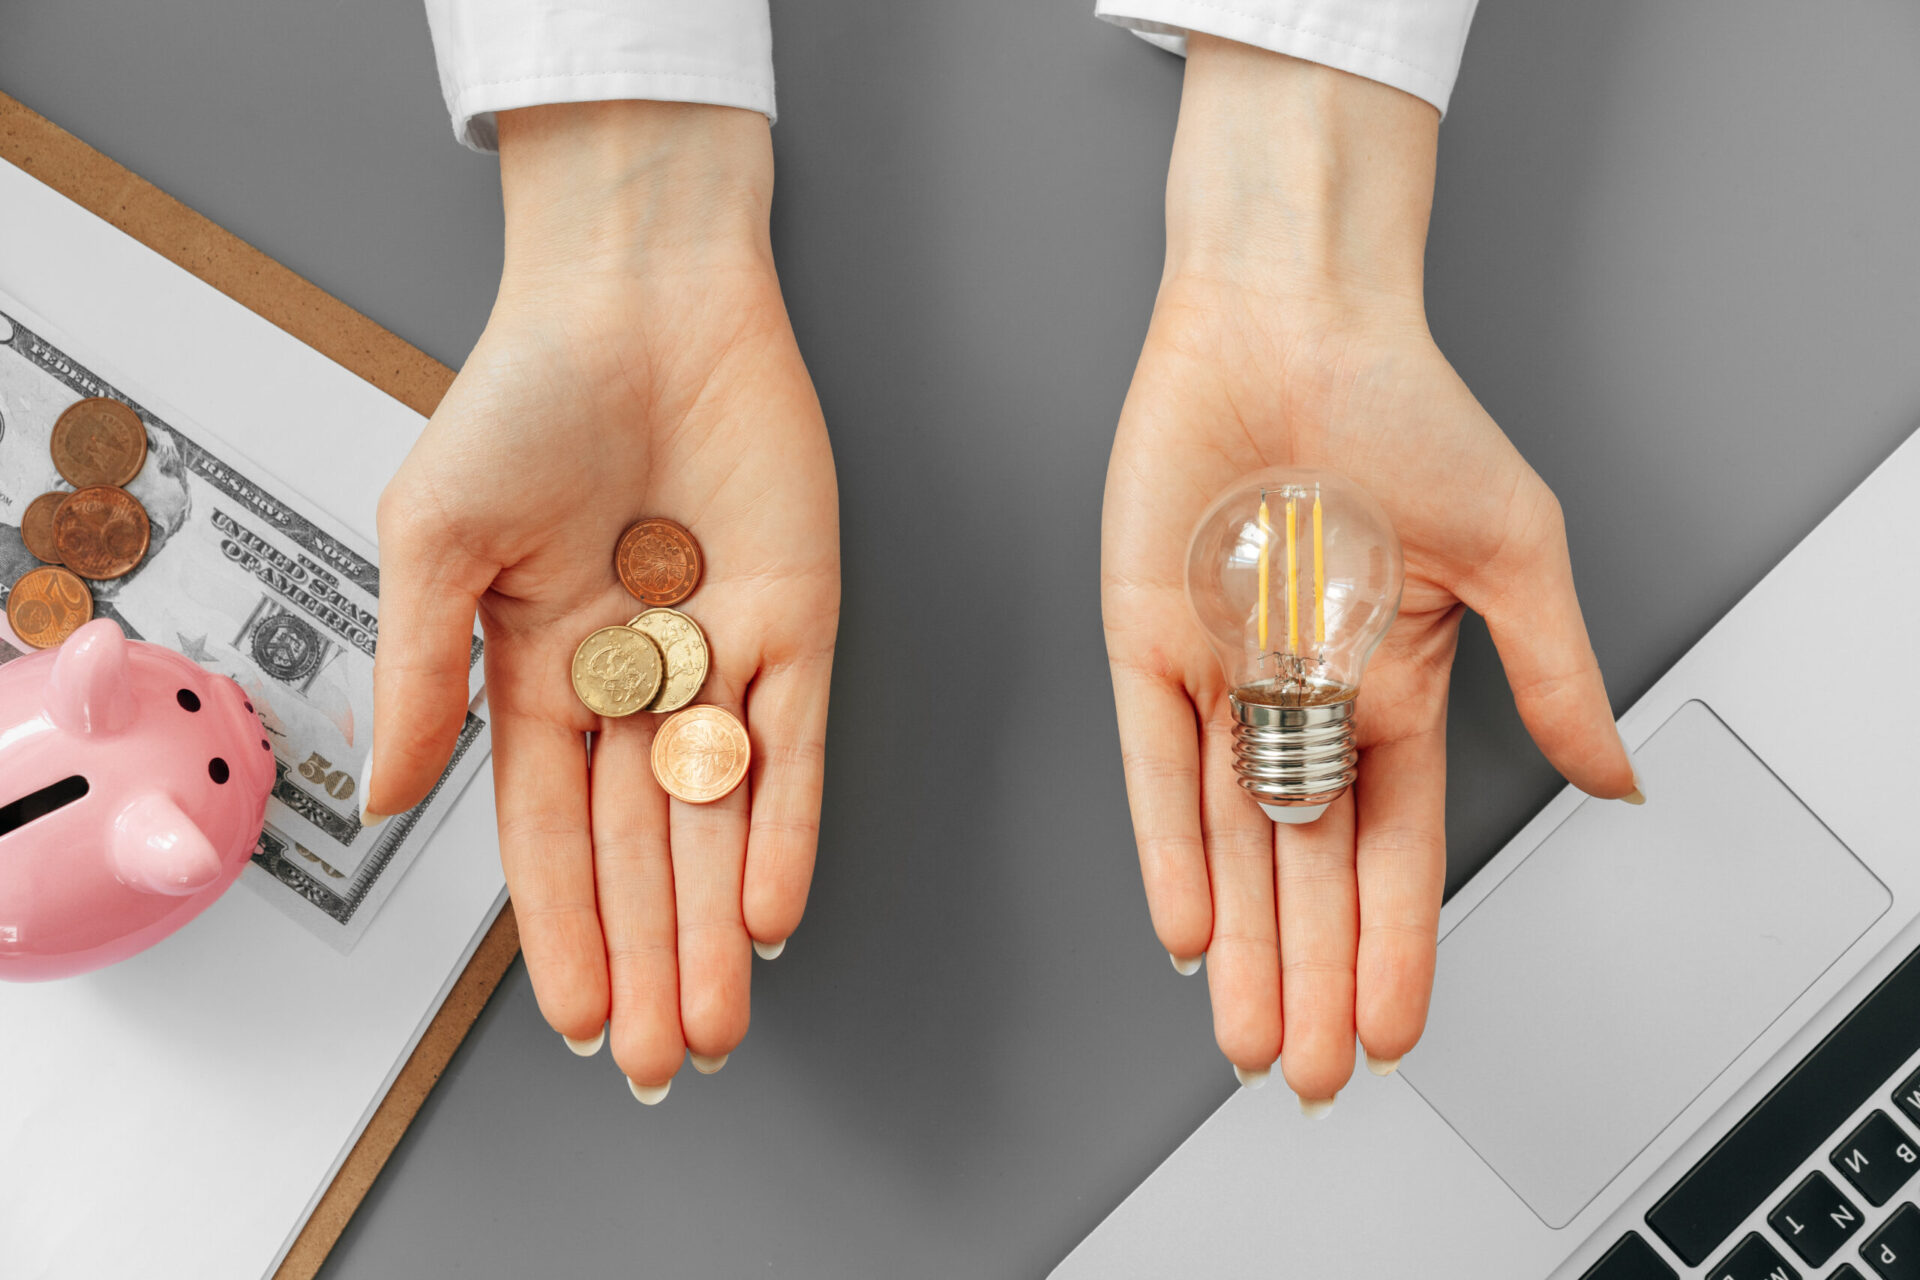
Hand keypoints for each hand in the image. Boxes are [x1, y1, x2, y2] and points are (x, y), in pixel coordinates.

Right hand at [366, 102, 837, 1098]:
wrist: (637, 296)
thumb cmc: (522, 396)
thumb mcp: (436, 540)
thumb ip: (418, 673)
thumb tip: (389, 799)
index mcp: (537, 673)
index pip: (550, 834)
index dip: (562, 929)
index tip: (572, 1019)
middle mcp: (633, 680)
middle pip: (645, 848)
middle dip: (651, 955)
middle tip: (659, 1058)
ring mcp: (720, 654)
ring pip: (721, 818)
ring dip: (719, 921)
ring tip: (716, 1018)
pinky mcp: (800, 619)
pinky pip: (795, 743)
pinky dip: (787, 825)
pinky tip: (774, 908)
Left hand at [1103, 40, 1636, 1107]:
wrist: (1296, 314)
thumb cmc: (1405, 409)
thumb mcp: (1511, 555)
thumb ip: (1553, 676)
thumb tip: (1618, 776)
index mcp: (1391, 685)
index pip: (1394, 845)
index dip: (1395, 939)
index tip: (1391, 1026)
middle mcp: (1300, 695)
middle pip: (1307, 868)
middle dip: (1312, 972)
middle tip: (1312, 1068)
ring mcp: (1221, 674)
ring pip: (1228, 838)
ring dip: (1243, 940)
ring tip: (1251, 1035)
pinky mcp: (1146, 638)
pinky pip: (1153, 763)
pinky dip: (1169, 844)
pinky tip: (1188, 924)